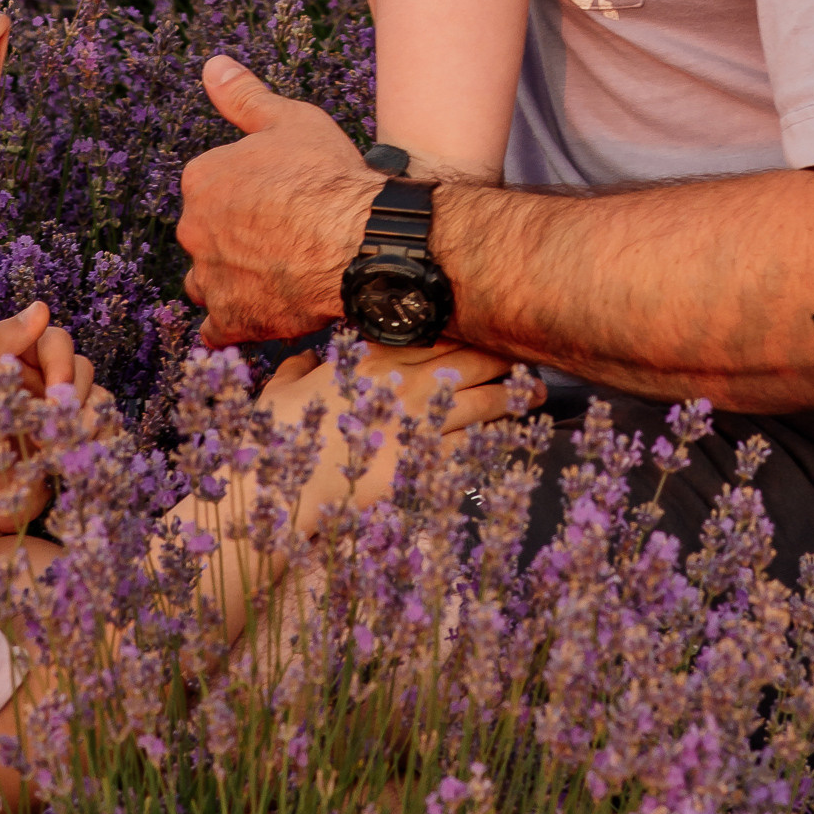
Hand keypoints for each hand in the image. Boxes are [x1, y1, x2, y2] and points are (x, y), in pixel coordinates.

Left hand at [0, 303, 97, 533]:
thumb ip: (1, 343)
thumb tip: (41, 306)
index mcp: (17, 362)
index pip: (54, 339)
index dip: (59, 360)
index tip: (52, 388)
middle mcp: (42, 383)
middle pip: (81, 366)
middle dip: (69, 396)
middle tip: (48, 426)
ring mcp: (61, 414)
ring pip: (98, 397)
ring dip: (81, 422)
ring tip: (53, 449)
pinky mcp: (77, 442)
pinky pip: (106, 428)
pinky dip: (95, 440)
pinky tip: (71, 458)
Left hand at [179, 55, 383, 346]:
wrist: (359, 242)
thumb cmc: (328, 177)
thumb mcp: (290, 120)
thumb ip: (244, 95)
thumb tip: (213, 65)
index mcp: (202, 179)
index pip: (210, 185)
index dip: (245, 191)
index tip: (277, 196)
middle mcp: (194, 229)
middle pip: (205, 233)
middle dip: (233, 235)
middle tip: (283, 235)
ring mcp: (210, 277)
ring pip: (206, 280)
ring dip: (229, 279)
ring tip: (275, 273)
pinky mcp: (231, 318)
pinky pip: (217, 328)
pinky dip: (232, 323)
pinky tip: (258, 312)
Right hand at [260, 338, 532, 519]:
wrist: (278, 488)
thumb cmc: (277, 437)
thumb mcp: (279, 389)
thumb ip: (298, 369)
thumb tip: (303, 361)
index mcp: (371, 356)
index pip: (434, 332)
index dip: (466, 329)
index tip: (487, 325)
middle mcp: (402, 381)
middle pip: (469, 359)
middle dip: (501, 356)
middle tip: (525, 354)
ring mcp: (418, 421)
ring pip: (483, 398)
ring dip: (513, 394)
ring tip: (536, 392)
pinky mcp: (426, 461)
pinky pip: (476, 443)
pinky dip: (498, 436)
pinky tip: (513, 433)